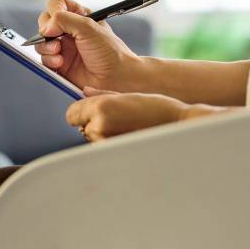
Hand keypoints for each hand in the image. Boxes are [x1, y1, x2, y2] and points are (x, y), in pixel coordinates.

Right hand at [35, 0, 138, 91]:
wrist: (116, 78)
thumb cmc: (110, 52)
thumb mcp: (88, 27)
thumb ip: (64, 20)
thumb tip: (45, 27)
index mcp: (79, 17)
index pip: (58, 4)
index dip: (53, 9)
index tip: (56, 19)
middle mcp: (69, 31)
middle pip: (45, 22)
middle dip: (45, 30)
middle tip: (54, 37)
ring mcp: (64, 48)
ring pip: (41, 42)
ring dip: (46, 47)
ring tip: (58, 52)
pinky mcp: (60, 64)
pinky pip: (44, 59)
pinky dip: (49, 60)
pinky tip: (60, 63)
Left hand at [66, 87, 187, 141]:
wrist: (179, 128)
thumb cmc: (157, 109)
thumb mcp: (127, 95)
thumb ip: (101, 95)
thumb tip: (85, 92)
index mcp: (101, 107)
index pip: (71, 114)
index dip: (81, 112)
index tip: (94, 111)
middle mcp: (100, 126)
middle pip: (81, 127)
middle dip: (93, 123)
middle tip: (117, 120)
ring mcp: (106, 144)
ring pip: (92, 139)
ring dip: (102, 135)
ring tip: (126, 129)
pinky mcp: (114, 156)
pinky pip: (103, 149)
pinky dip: (110, 145)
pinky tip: (128, 139)